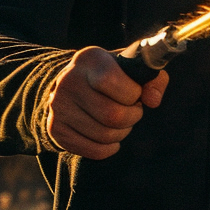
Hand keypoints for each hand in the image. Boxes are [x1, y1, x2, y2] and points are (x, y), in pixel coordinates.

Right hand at [46, 46, 168, 157]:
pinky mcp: (56, 130)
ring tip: (120, 122)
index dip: (131, 93)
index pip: (110, 80)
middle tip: (132, 111)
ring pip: (105, 135)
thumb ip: (153, 78)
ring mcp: (58, 107)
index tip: (135, 94)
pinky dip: (109, 148)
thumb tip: (153, 100)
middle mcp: (68, 81)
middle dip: (132, 117)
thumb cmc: (111, 76)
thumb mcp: (131, 68)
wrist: (72, 84)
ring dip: (122, 133)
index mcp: (90, 59)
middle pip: (112, 115)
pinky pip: (94, 150)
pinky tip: (110, 138)